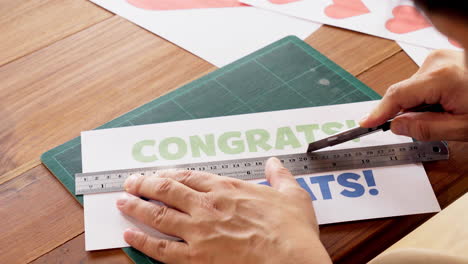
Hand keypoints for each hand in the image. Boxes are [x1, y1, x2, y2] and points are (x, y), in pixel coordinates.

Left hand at [116, 157, 331, 263]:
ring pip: (158, 214)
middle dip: (145, 184)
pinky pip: (162, 248)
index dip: (169, 174)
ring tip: (122, 201)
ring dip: (137, 207)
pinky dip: (143, 242)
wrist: (291, 259)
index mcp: (227, 189)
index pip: (189, 176)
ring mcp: (199, 231)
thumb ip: (279, 175)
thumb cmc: (292, 230)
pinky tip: (130, 236)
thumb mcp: (292, 194)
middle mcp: (207, 206)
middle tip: (130, 182)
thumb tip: (275, 162)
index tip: (158, 174)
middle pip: (167, 190)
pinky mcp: (197, 256)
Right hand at [360, 50, 467, 140]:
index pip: (398, 96)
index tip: (365, 123)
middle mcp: (436, 62)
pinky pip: (420, 81)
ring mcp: (438, 58)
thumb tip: (397, 126)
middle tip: (425, 126)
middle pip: (404, 92)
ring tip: (444, 112)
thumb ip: (425, 128)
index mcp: (442, 78)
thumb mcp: (462, 127)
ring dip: (418, 103)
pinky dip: (425, 95)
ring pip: (412, 87)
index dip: (379, 111)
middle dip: (407, 111)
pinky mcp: (440, 59)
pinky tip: (443, 101)